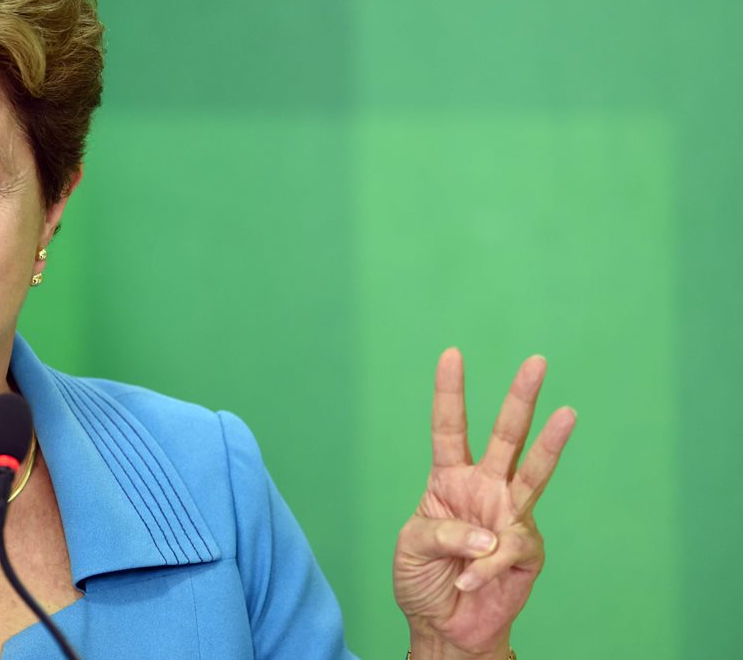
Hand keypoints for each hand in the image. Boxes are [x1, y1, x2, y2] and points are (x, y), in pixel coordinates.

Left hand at [393, 349, 576, 658]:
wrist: (444, 626)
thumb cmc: (424, 580)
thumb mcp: (412, 547)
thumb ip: (443, 532)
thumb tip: (489, 535)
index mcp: (449, 479)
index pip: (450, 428)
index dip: (449, 393)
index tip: (451, 354)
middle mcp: (485, 489)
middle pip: (506, 437)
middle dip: (521, 398)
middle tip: (536, 361)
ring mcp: (509, 516)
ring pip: (534, 473)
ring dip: (552, 444)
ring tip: (569, 413)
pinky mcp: (526, 551)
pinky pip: (508, 550)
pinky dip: (483, 570)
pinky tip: (468, 584)